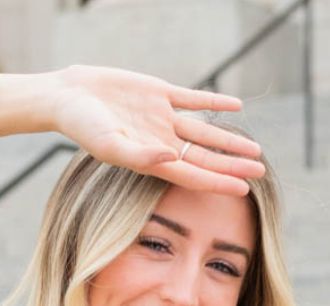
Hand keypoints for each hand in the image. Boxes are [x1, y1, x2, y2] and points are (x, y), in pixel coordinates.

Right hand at [48, 63, 265, 194]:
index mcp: (152, 160)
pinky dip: (214, 102)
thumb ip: (140, 155)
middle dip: (232, 164)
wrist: (69, 96)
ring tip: (255, 149)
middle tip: (260, 170)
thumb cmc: (83, 126)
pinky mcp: (159, 93)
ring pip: (204, 131)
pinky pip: (193, 99)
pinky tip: (237, 107)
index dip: (219, 181)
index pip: (194, 174)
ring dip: (229, 139)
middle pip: (205, 156)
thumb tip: (173, 157)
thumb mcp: (109, 145)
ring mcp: (162, 118)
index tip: (244, 188)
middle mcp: (161, 142)